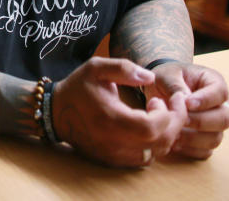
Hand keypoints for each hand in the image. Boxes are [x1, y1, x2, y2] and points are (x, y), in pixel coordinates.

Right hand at [52, 57, 188, 167]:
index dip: (166, 114)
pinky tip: (148, 129)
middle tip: (172, 106)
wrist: (55, 112)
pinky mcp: (112, 160)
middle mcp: (113, 142)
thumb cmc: (77, 87)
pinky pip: (143, 159)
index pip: (151, 127)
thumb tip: (150, 77)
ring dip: (165, 135)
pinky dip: (153, 146)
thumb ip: (124, 68)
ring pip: (154, 154)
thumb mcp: (96, 67)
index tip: (161, 99)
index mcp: (110, 118)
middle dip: (173, 124)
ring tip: (160, 116)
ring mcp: (113, 155)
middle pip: (159, 143)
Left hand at [145, 62, 228, 159]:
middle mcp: (219, 105)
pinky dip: (190, 150)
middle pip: (224, 119)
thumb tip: (185, 102)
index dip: (205, 100)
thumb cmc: (166, 78)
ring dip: (194, 138)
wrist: (158, 88)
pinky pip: (205, 151)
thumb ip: (175, 86)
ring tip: (174, 132)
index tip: (187, 103)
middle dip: (201, 121)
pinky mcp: (205, 140)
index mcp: (213, 82)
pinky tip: (174, 143)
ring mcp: (214, 125)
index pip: (220, 93)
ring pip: (216, 138)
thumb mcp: (167, 75)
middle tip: (181, 119)